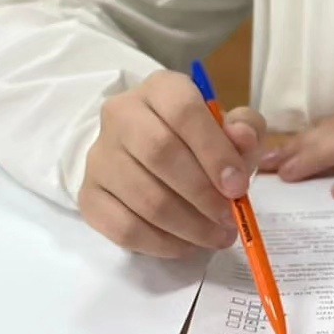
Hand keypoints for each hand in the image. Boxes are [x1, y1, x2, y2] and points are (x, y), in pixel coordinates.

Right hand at [79, 70, 265, 258]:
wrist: (146, 153)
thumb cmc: (198, 138)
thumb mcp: (229, 127)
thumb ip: (245, 128)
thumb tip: (242, 136)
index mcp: (161, 88)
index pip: (184, 111)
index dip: (214, 151)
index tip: (238, 186)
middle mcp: (122, 114)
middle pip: (160, 153)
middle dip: (202, 193)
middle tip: (229, 218)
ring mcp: (100, 155)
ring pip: (144, 197)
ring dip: (188, 225)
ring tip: (216, 236)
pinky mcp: (89, 195)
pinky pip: (124, 228)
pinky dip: (162, 243)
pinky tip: (186, 244)